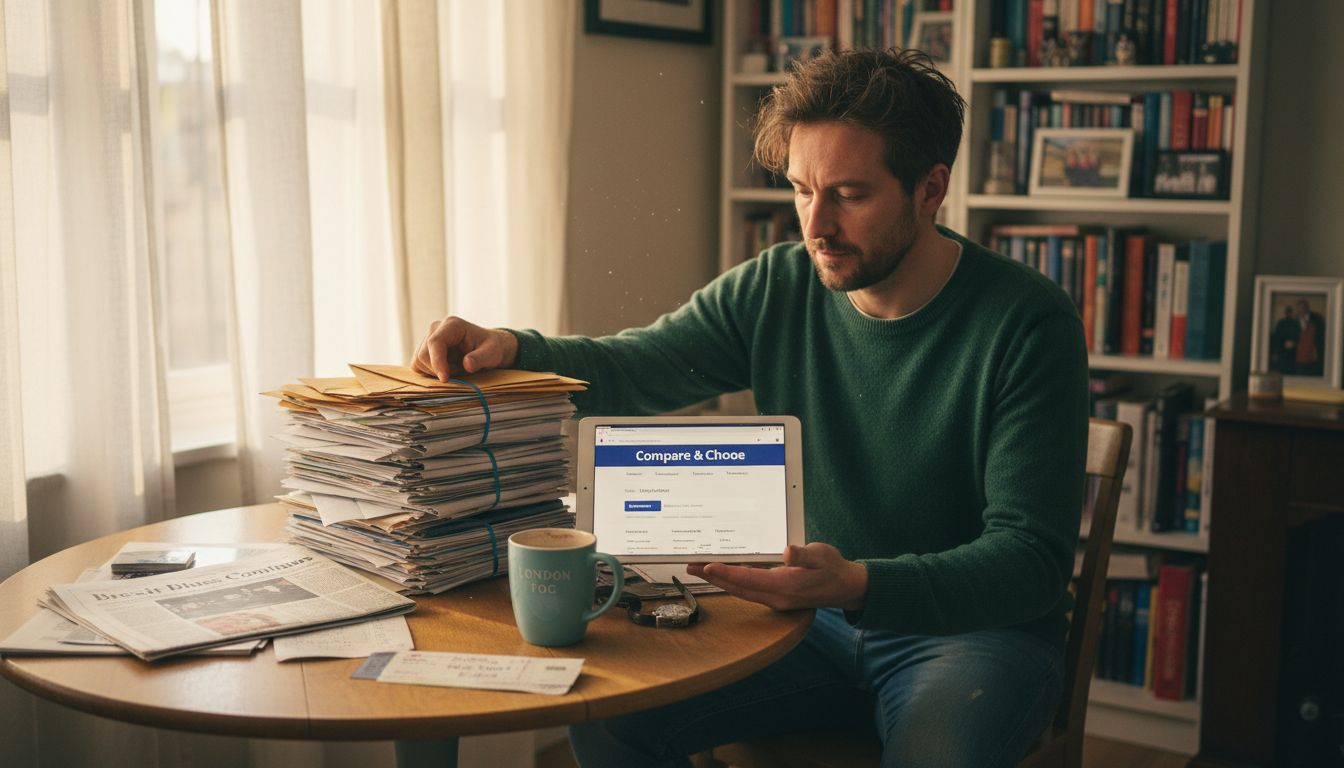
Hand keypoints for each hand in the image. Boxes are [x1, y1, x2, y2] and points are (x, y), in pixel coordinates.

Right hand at [412, 316, 518, 381]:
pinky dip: (432, 373)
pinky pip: (419, 366)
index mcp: (452, 325)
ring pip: (419, 362)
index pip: (435, 342)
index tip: (445, 379)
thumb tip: (467, 364)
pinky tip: (448, 370)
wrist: (488, 348)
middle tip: (461, 372)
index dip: (437, 362)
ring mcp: (428, 339)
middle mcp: (436, 329)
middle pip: (424, 355)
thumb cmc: (491, 348)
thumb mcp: (492, 354)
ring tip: (457, 369)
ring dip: (436, 372)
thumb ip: (480, 358)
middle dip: (440, 370)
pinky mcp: (425, 350)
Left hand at [686, 543, 867, 611]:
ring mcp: (776, 600)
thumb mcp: (822, 554)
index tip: (708, 566)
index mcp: (786, 585)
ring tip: (699, 569)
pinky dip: (732, 582)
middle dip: (713, 577)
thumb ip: (804, 553)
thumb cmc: (833, 568)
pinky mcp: (776, 598)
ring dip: (719, 580)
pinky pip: (749, 591)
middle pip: (737, 588)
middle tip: (691, 566)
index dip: (726, 572)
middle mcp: (777, 597)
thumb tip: (788, 552)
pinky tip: (723, 573)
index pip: (749, 579)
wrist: (845, 587)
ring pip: (740, 591)